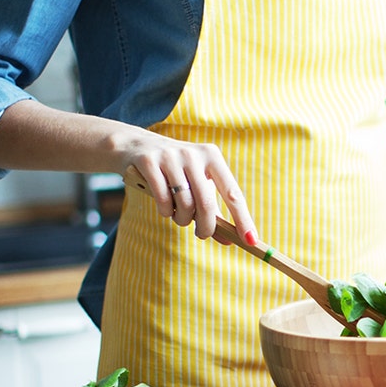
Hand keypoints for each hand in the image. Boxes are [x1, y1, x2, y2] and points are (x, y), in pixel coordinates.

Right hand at [121, 137, 257, 244]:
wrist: (134, 145)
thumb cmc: (174, 170)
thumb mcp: (196, 183)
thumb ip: (213, 210)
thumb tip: (229, 240)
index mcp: (212, 156)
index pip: (233, 193)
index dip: (243, 219)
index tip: (251, 240)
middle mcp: (194, 154)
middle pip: (206, 203)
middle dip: (206, 226)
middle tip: (202, 235)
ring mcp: (171, 157)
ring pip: (184, 204)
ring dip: (182, 219)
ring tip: (178, 216)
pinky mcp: (150, 162)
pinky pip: (162, 200)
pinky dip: (165, 212)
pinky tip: (164, 209)